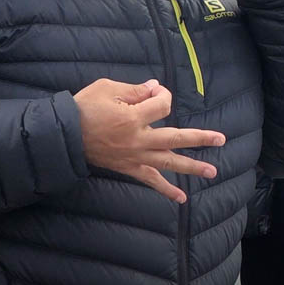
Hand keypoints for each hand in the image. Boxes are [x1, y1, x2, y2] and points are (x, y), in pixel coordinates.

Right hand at [75, 78, 225, 203]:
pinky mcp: (128, 168)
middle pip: (176, 137)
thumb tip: (155, 87)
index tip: (153, 91)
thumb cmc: (83, 108)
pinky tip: (182, 198)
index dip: (162, 94)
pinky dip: (166, 190)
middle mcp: (138, 140)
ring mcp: (134, 156)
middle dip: (200, 138)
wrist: (62, 136)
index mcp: (133, 118)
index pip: (162, 105)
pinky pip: (150, 181)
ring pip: (168, 163)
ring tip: (212, 171)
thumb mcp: (107, 89)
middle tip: (221, 139)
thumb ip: (134, 89)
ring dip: (192, 167)